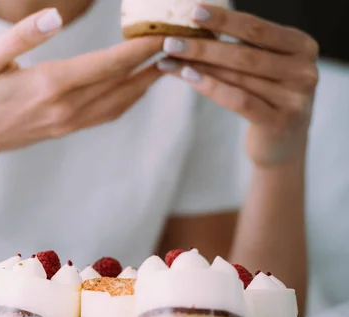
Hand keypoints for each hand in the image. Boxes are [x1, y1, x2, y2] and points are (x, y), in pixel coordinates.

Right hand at [0, 8, 162, 164]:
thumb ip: (22, 37)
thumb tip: (57, 16)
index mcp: (49, 86)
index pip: (110, 64)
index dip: (142, 47)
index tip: (169, 32)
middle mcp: (64, 108)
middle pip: (123, 84)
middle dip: (154, 63)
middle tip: (181, 43)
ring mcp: (64, 123)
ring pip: (119, 102)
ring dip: (146, 83)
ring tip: (167, 63)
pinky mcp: (61, 129)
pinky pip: (105, 114)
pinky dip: (127, 99)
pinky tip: (134, 88)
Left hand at [157, 5, 318, 166]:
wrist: (282, 145)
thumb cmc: (266, 99)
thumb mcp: (263, 68)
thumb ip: (242, 48)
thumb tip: (195, 27)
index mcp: (302, 47)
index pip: (258, 29)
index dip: (225, 19)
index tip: (194, 12)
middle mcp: (304, 70)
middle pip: (244, 54)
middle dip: (203, 46)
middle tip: (171, 41)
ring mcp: (295, 98)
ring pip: (237, 77)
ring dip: (199, 67)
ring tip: (168, 60)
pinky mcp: (279, 122)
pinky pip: (238, 100)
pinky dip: (210, 87)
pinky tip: (188, 77)